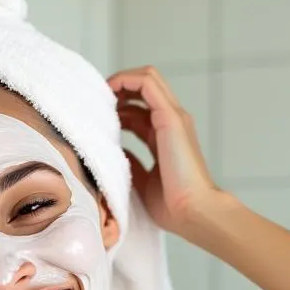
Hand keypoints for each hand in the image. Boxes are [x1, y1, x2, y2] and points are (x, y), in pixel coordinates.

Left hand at [106, 66, 232, 235]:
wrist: (193, 211)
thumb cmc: (172, 205)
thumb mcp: (143, 181)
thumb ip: (132, 163)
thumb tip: (115, 153)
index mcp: (166, 136)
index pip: (141, 109)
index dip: (118, 107)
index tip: (97, 117)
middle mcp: (171, 121)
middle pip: (144, 88)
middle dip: (118, 88)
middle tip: (95, 102)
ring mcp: (173, 117)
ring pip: (147, 78)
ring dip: (121, 80)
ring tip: (100, 95)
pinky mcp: (170, 118)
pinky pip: (146, 84)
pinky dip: (126, 80)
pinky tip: (109, 91)